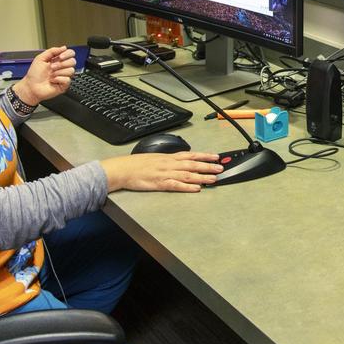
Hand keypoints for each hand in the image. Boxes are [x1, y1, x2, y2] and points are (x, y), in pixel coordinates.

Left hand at [14, 46, 76, 105]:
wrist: (31, 86)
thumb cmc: (34, 74)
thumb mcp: (40, 58)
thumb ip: (52, 51)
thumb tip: (64, 47)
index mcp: (57, 60)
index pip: (70, 54)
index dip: (67, 54)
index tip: (60, 57)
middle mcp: (62, 68)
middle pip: (73, 61)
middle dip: (61, 64)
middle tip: (52, 67)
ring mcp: (64, 76)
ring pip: (71, 70)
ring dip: (59, 72)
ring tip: (51, 75)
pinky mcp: (64, 85)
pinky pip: (68, 80)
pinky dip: (59, 79)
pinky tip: (53, 80)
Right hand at [101, 152, 223, 192]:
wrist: (123, 169)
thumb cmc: (136, 164)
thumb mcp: (155, 157)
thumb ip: (168, 160)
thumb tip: (178, 160)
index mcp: (168, 157)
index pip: (191, 155)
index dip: (204, 156)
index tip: (216, 156)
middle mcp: (169, 164)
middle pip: (193, 165)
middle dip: (208, 166)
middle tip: (220, 168)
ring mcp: (165, 174)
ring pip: (188, 175)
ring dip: (202, 177)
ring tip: (214, 179)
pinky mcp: (160, 183)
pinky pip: (176, 185)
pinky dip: (187, 187)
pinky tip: (197, 188)